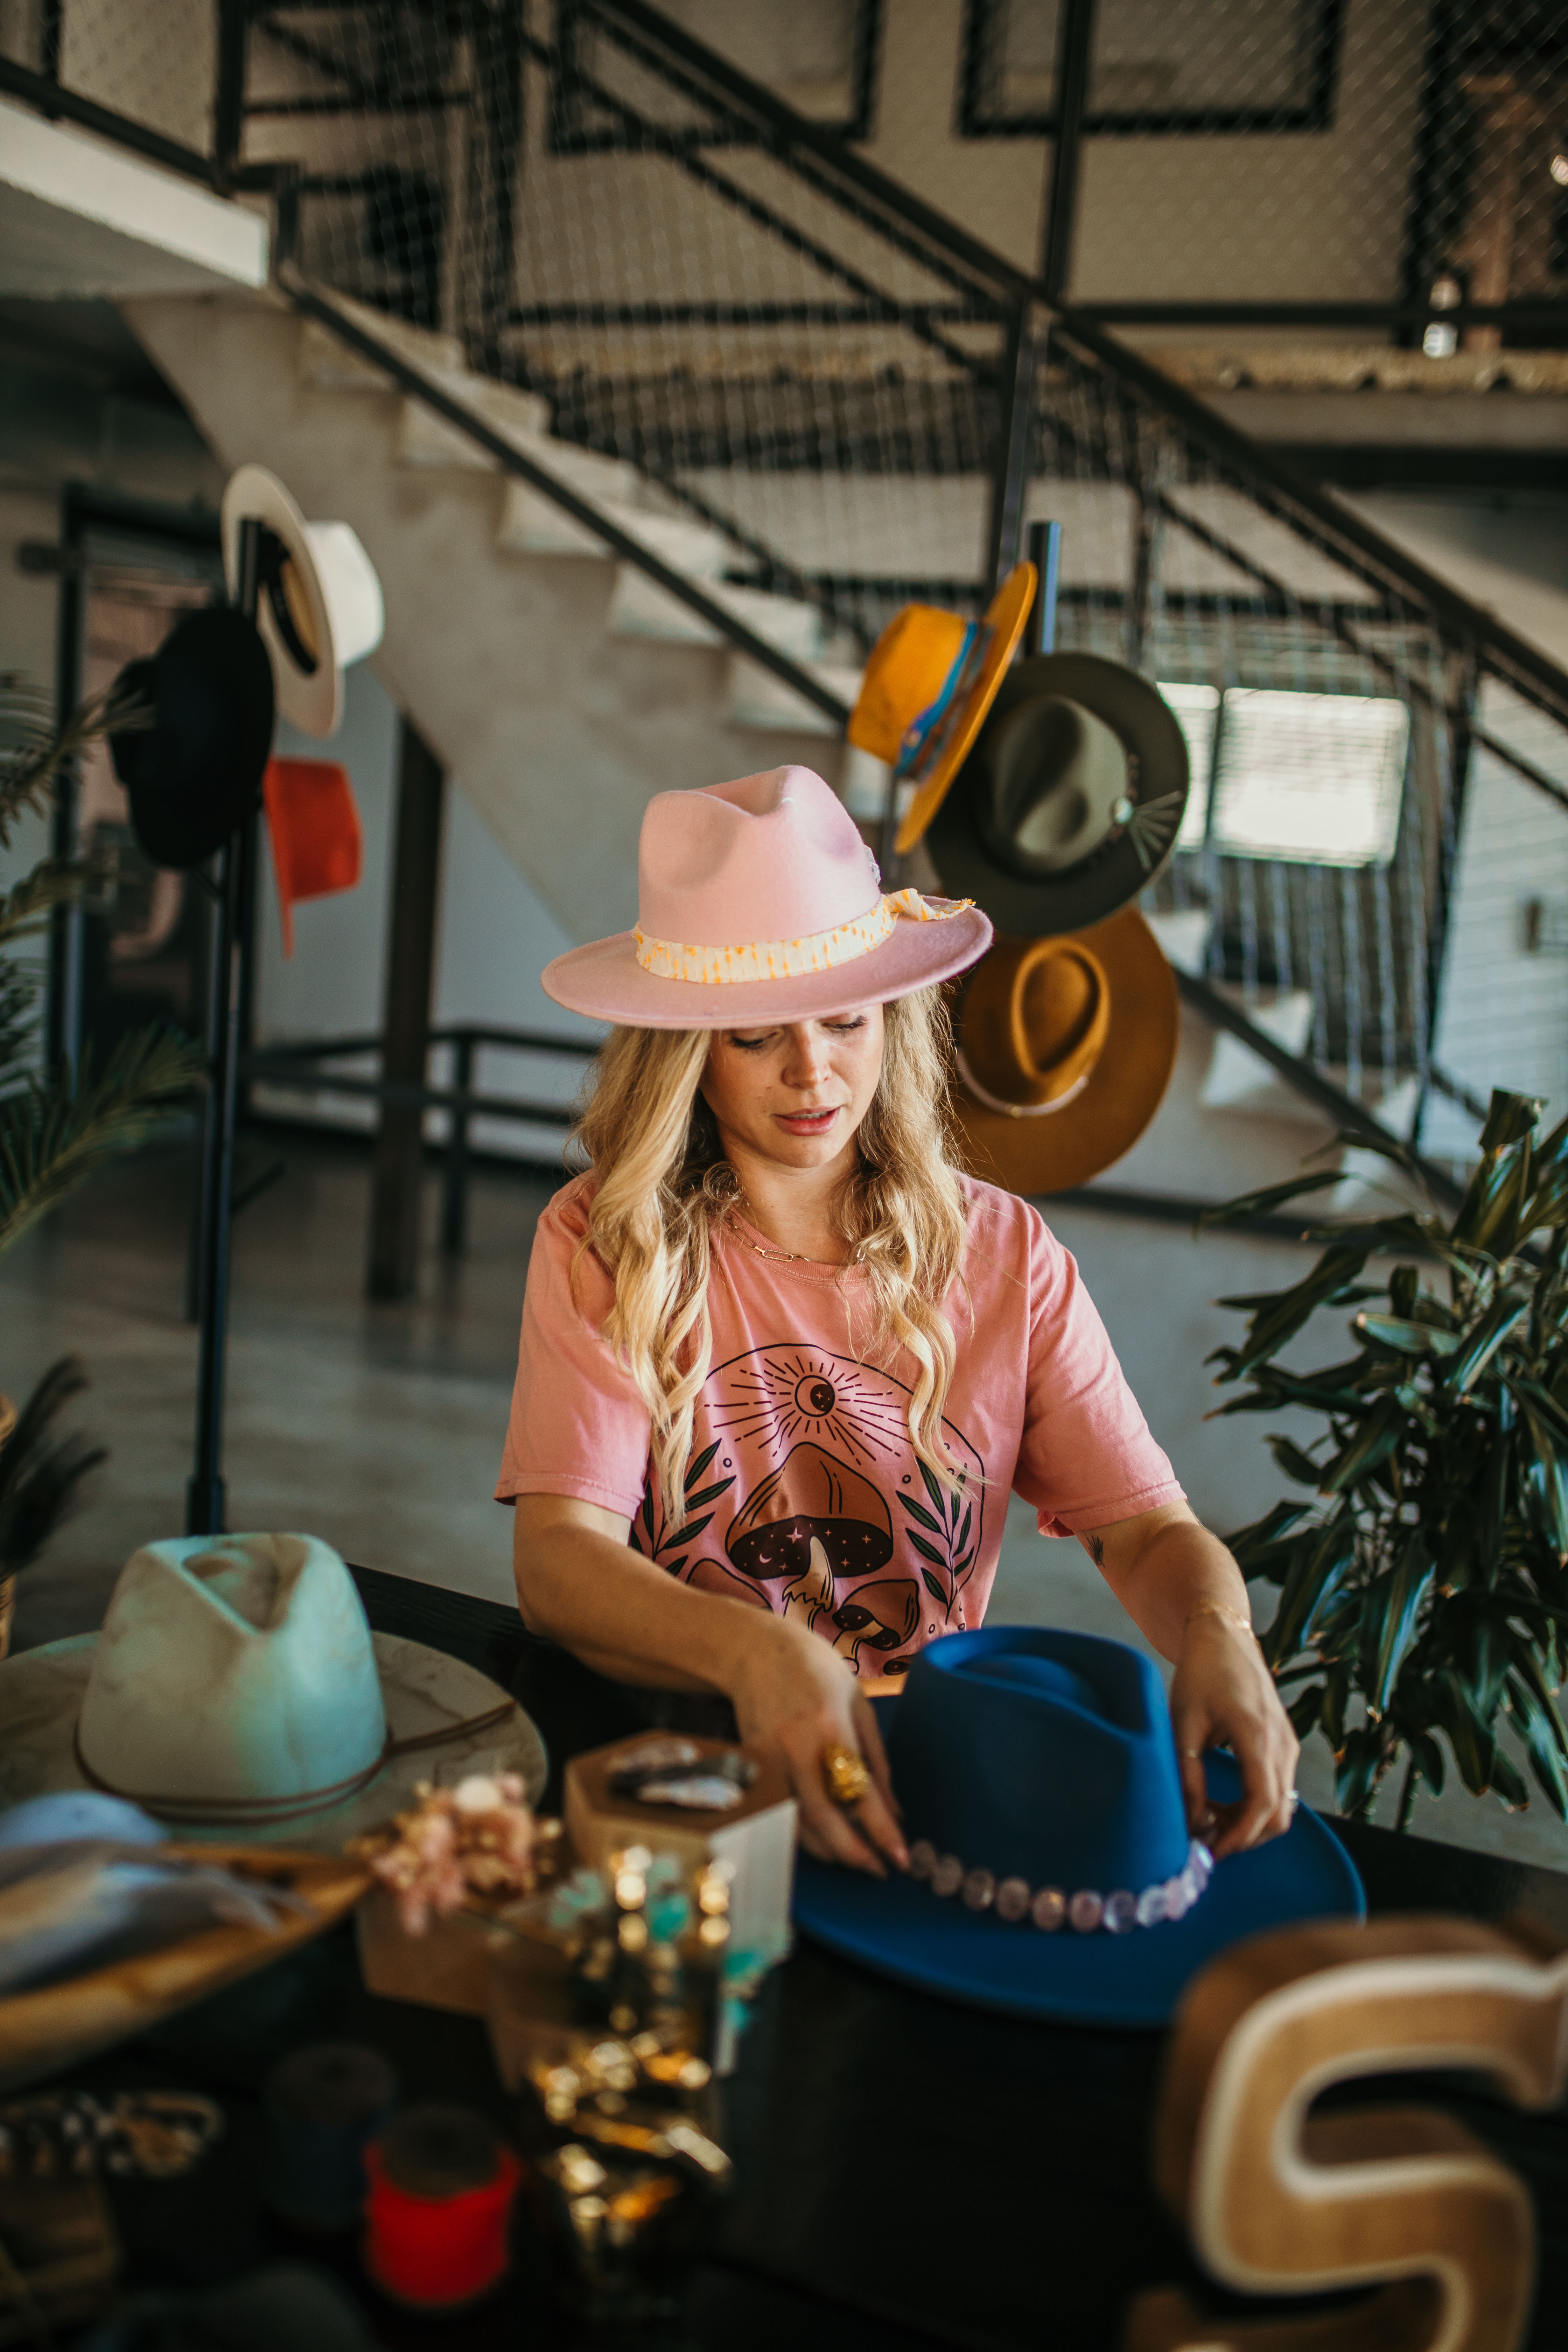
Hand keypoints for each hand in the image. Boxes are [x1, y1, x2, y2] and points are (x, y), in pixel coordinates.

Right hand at [730, 1616, 907, 1876]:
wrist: (756, 1651)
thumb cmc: (815, 1672)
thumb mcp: (858, 1705)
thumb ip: (877, 1759)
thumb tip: (896, 1811)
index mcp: (830, 1727)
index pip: (859, 1794)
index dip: (882, 1832)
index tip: (902, 1859)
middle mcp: (795, 1748)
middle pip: (824, 1819)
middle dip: (854, 1854)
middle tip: (878, 1870)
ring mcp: (767, 1760)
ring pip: (796, 1824)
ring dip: (828, 1850)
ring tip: (855, 1858)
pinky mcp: (750, 1767)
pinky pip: (777, 1813)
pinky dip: (800, 1833)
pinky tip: (822, 1838)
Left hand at [1169, 1612, 1298, 1858]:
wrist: (1224, 1637)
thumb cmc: (1200, 1674)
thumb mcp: (1184, 1724)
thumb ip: (1189, 1776)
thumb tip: (1191, 1822)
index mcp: (1257, 1736)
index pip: (1262, 1804)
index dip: (1239, 1836)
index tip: (1212, 1851)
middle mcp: (1282, 1743)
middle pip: (1279, 1814)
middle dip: (1244, 1837)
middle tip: (1206, 1842)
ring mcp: (1289, 1744)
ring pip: (1282, 1805)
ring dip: (1249, 1823)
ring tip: (1208, 1819)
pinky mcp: (1285, 1744)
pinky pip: (1279, 1788)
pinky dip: (1255, 1806)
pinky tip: (1222, 1802)